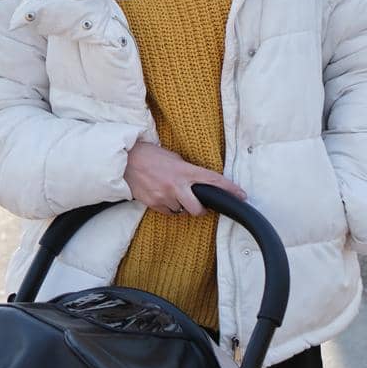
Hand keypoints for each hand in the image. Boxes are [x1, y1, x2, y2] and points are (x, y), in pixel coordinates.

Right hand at [123, 140, 246, 216]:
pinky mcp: (153, 204)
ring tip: (171, 193)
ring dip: (180, 205)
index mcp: (185, 171)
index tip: (242, 195)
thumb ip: (187, 171)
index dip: (230, 189)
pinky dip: (167, 207)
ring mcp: (164, 196)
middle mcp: (176, 185)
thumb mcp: (174, 158)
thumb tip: (197, 182)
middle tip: (198, 205)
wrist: (125, 160)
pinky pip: (167, 212)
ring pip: (181, 211)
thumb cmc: (150, 155)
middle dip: (200, 209)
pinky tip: (161, 195)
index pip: (213, 181)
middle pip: (198, 209)